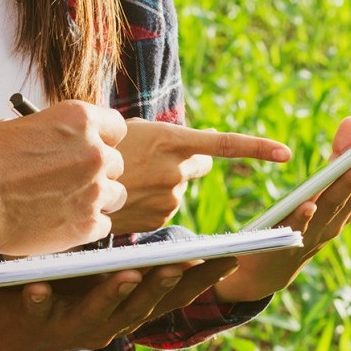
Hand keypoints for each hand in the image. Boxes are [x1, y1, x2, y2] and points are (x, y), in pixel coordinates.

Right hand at [0, 100, 127, 255]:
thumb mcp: (16, 128)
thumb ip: (48, 133)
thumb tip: (53, 140)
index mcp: (79, 120)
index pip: (115, 127)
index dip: (103, 140)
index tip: (91, 150)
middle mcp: (94, 152)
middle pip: (116, 164)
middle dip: (96, 173)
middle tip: (71, 183)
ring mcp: (94, 189)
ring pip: (116, 196)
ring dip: (96, 201)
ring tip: (66, 206)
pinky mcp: (88, 224)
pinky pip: (103, 226)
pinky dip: (86, 227)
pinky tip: (61, 225)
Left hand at [0, 258, 240, 350]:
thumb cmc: (54, 286)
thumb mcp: (97, 270)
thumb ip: (129, 250)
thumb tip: (168, 200)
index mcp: (128, 308)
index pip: (174, 293)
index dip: (203, 277)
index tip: (231, 256)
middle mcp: (109, 325)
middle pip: (145, 305)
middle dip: (166, 283)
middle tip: (186, 260)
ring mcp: (72, 330)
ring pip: (100, 314)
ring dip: (115, 294)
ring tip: (127, 273)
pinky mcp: (35, 329)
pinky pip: (39, 314)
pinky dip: (42, 301)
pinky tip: (40, 287)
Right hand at [111, 120, 290, 232]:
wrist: (66, 182)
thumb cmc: (99, 150)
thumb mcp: (132, 131)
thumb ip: (174, 139)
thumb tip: (208, 146)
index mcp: (170, 139)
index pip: (225, 145)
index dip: (258, 148)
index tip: (285, 153)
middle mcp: (174, 169)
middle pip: (199, 166)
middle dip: (185, 162)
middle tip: (154, 158)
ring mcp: (167, 197)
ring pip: (178, 188)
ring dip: (163, 183)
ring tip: (130, 178)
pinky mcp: (158, 219)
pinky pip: (165, 208)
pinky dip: (151, 203)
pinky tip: (129, 197)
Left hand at [214, 117, 350, 302]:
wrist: (272, 266)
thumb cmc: (303, 219)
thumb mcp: (322, 186)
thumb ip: (337, 156)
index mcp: (347, 203)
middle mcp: (338, 219)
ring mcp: (315, 232)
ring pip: (334, 205)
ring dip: (349, 185)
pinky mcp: (287, 242)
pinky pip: (298, 227)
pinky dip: (305, 216)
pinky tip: (309, 203)